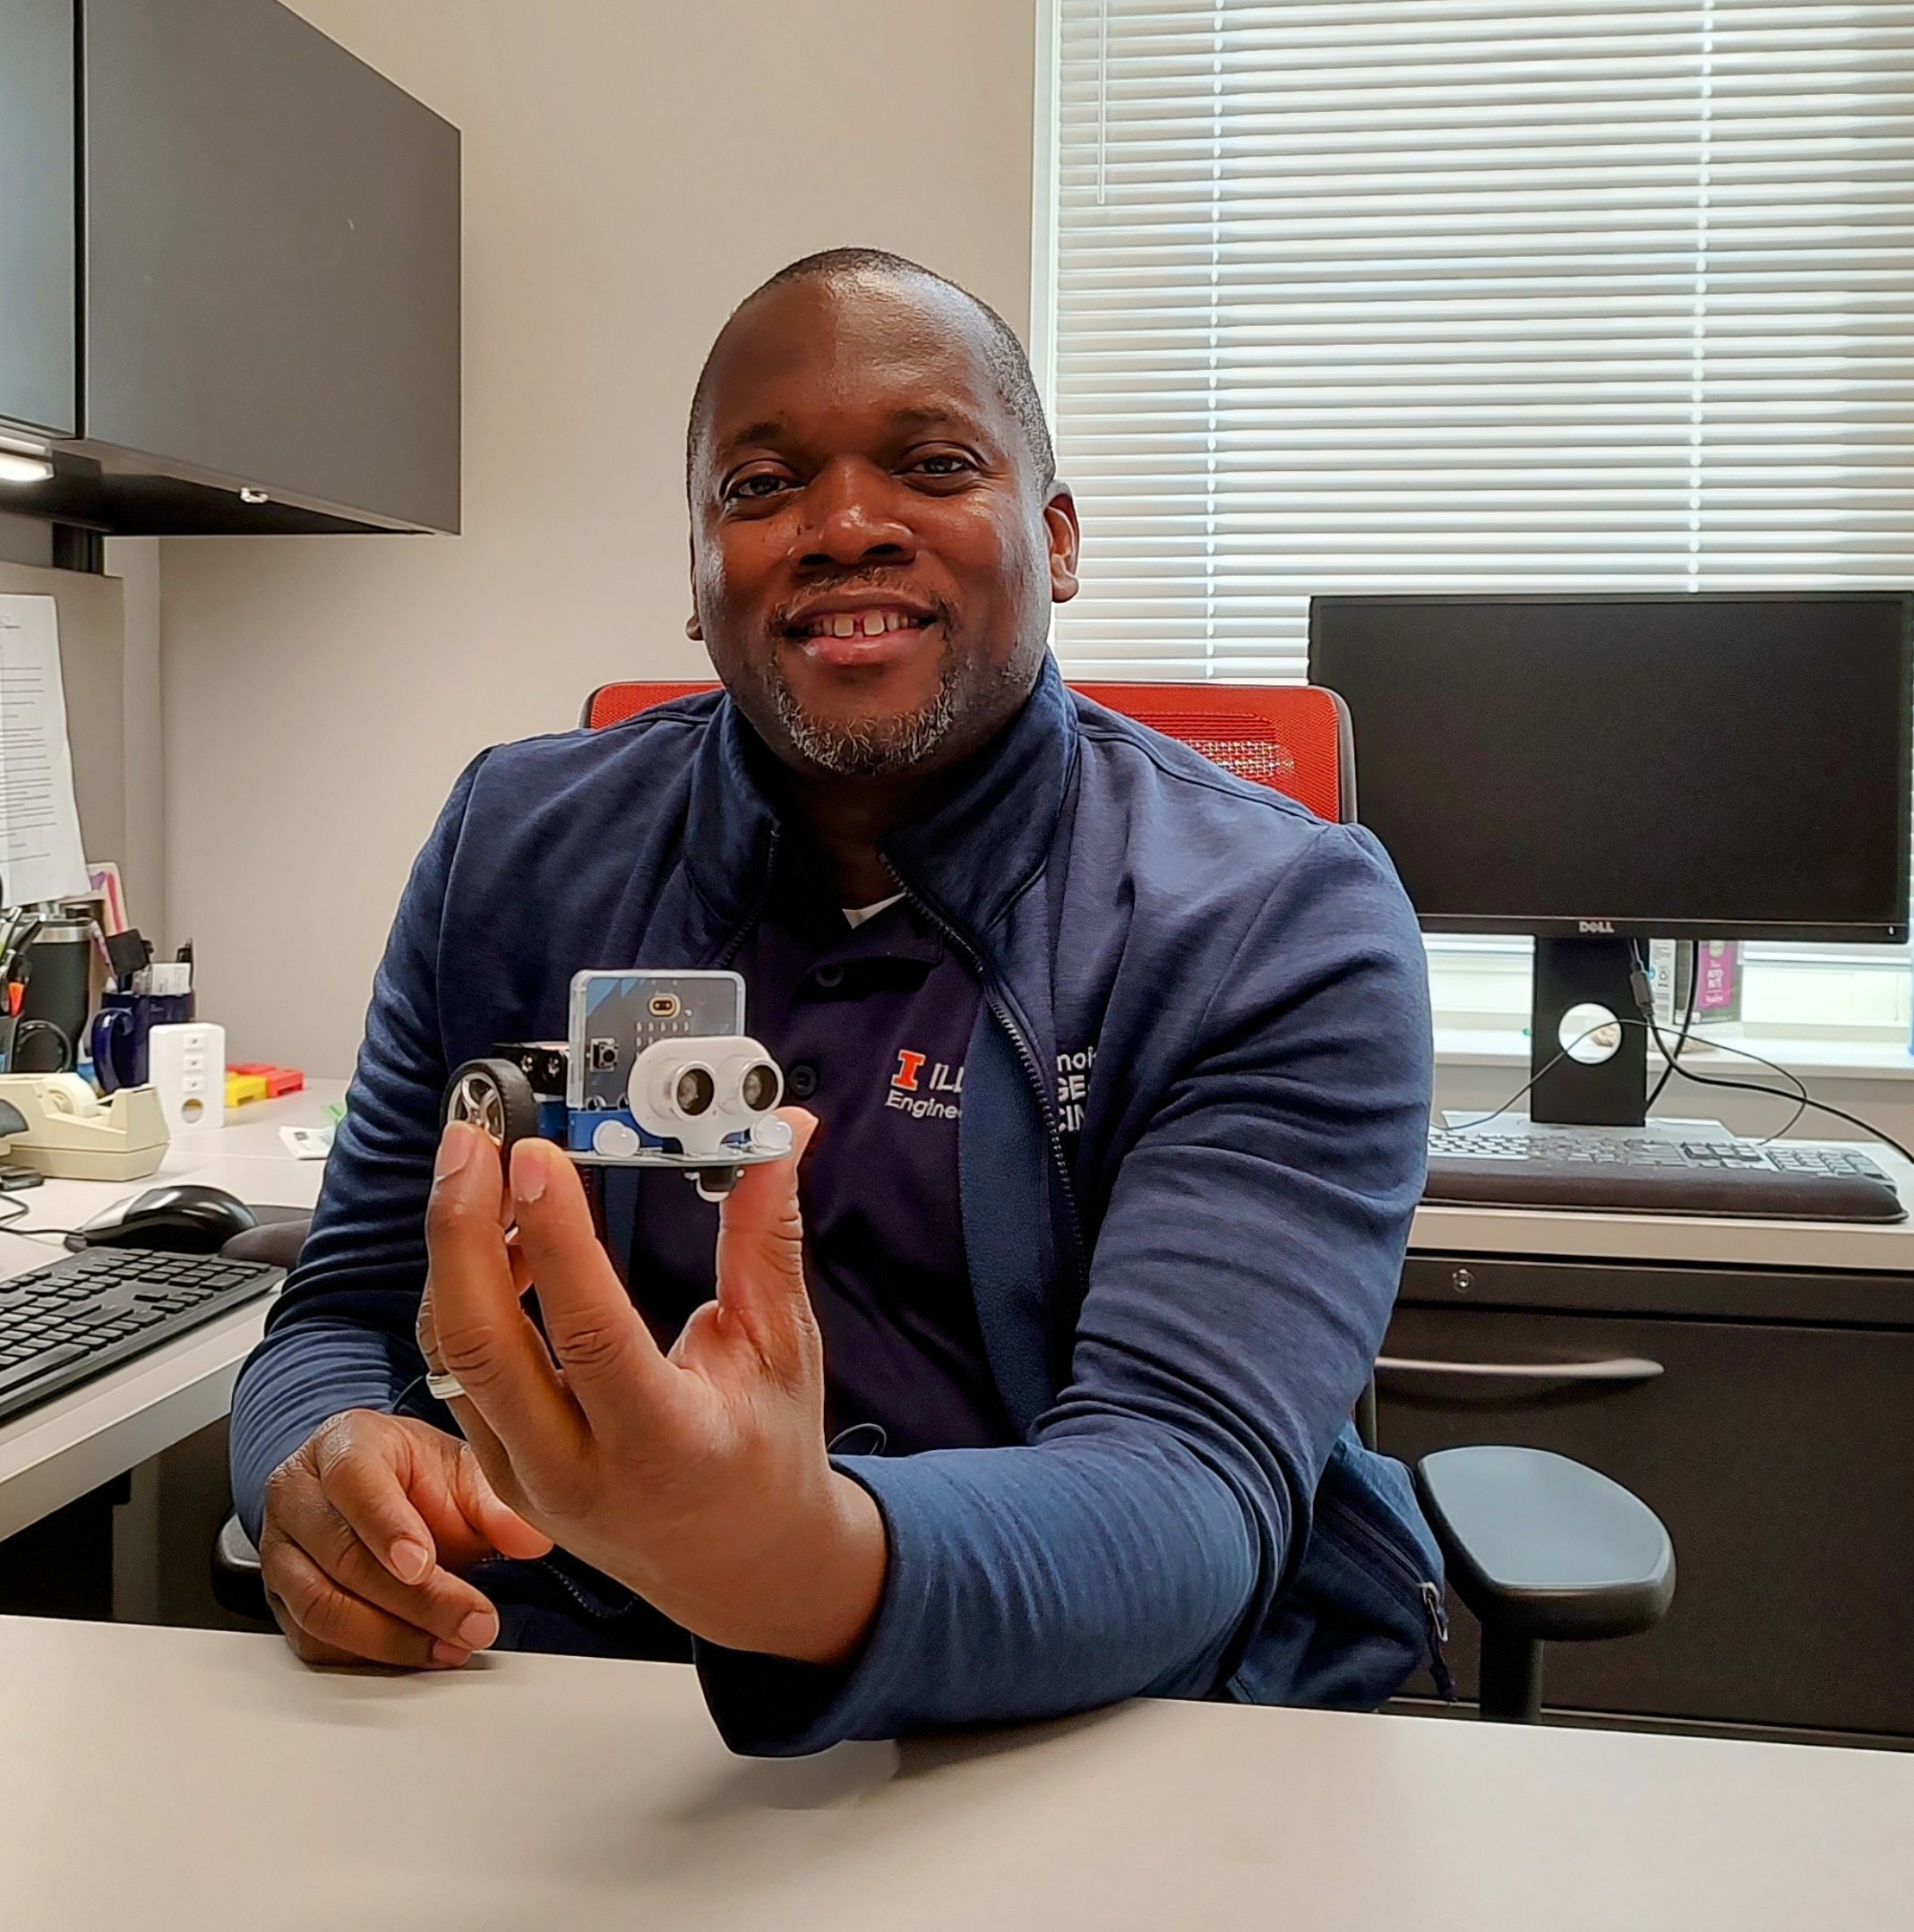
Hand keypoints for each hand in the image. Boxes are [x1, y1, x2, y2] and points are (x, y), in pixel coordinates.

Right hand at [259, 1409, 552, 1667]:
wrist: (381, 1489)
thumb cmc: (418, 1476)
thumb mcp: (464, 1469)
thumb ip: (497, 1500)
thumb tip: (531, 1538)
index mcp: (344, 1443)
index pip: (353, 1480)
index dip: (386, 1525)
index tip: (423, 1564)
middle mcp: (298, 1493)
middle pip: (342, 1555)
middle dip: (413, 1599)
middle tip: (471, 1621)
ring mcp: (280, 1549)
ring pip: (321, 1606)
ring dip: (391, 1638)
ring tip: (450, 1645)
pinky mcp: (281, 1599)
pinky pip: (313, 1641)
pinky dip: (365, 1657)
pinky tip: (416, 1655)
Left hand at [420, 1111, 886, 1664]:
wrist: (739, 1564)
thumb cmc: (768, 1451)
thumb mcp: (783, 1345)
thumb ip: (766, 1236)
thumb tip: (781, 1134)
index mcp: (665, 1445)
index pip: (590, 1336)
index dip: (557, 1239)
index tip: (536, 1157)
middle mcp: (576, 1472)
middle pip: (483, 1346)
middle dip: (461, 1230)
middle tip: (471, 1140)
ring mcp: (523, 1477)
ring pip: (452, 1352)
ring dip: (454, 1251)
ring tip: (481, 1168)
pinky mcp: (495, 1466)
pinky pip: (455, 1366)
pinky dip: (462, 1290)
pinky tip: (497, 1234)